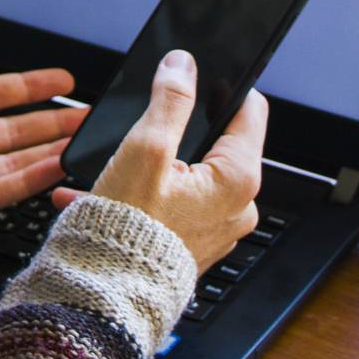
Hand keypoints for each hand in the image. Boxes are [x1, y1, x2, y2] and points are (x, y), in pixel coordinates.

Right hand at [53, 50, 266, 271]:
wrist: (106, 293)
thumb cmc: (128, 228)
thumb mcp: (145, 150)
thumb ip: (169, 101)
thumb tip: (183, 65)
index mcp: (238, 179)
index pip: (251, 112)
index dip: (225, 86)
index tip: (202, 74)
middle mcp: (237, 207)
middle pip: (217, 143)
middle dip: (180, 130)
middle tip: (145, 126)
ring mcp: (216, 228)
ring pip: (191, 175)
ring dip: (153, 165)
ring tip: (116, 167)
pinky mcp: (192, 244)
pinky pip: (174, 205)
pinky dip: (144, 194)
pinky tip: (108, 193)